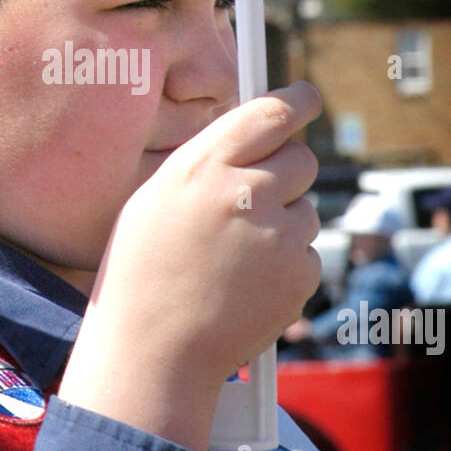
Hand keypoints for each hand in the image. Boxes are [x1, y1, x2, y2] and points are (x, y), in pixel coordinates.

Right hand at [59, 82, 321, 450]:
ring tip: (236, 257)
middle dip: (286, 172)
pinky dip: (285, 265)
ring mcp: (278, 236)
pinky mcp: (299, 275)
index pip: (271, 113)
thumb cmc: (142, 271)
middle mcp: (246, 192)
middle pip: (300, 159)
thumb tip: (255, 136)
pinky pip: (306, 253)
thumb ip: (207, 162)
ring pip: (306, 209)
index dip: (298, 102)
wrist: (152, 352)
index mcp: (204, 166)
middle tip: (256, 198)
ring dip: (283, 223)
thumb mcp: (155, 198)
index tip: (308, 98)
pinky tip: (246, 284)